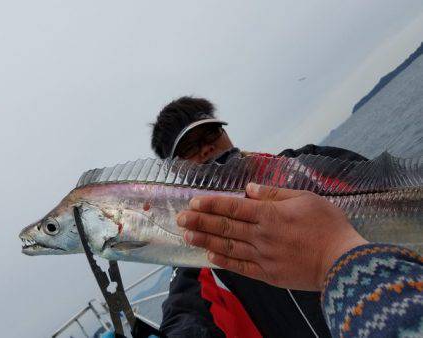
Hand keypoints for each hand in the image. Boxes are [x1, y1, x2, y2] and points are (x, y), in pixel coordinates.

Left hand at [177, 183, 367, 290]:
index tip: (194, 202)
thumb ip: (274, 194)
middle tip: (180, 218)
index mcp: (269, 214)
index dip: (211, 204)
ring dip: (206, 239)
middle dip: (200, 220)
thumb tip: (249, 189)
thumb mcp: (305, 198)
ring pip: (228, 246)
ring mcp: (263, 256)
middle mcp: (261, 235)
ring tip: (188, 235)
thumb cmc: (327, 225)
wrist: (343, 260)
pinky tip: (210, 256)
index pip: (233, 207)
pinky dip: (224, 261)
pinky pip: (241, 267)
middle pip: (225, 226)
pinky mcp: (268, 274)